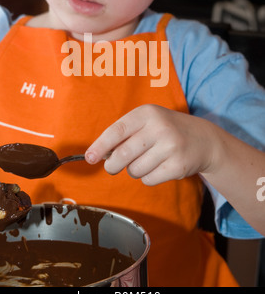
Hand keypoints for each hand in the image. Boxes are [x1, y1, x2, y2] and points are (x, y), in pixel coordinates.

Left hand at [85, 104, 216, 185]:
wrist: (203, 140)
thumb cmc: (166, 130)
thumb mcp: (148, 121)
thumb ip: (124, 133)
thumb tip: (98, 154)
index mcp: (147, 113)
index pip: (117, 131)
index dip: (100, 146)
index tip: (89, 158)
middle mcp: (159, 128)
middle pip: (122, 155)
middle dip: (112, 165)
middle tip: (112, 167)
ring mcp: (170, 147)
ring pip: (135, 170)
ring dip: (134, 170)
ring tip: (147, 161)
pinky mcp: (178, 166)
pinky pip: (149, 180)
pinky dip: (148, 178)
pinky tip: (159, 167)